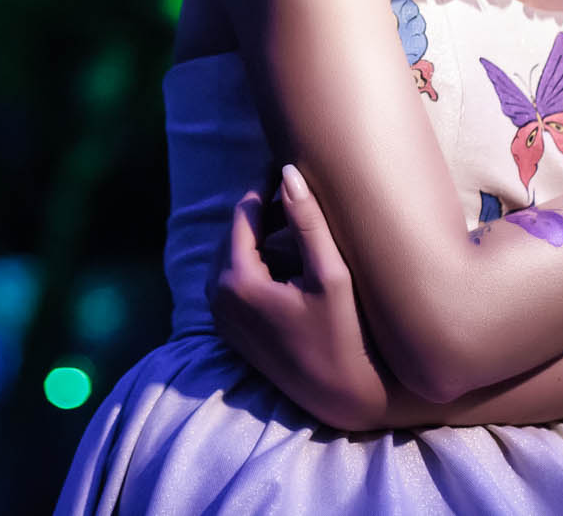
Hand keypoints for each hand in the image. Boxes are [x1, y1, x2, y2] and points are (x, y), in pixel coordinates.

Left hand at [205, 164, 415, 431]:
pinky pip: (234, 279)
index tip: (285, 165)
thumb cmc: (344, 335)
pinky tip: (287, 258)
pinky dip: (255, 262)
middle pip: (235, 234)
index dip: (266, 188)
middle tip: (294, 191)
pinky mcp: (229, 328)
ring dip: (259, 237)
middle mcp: (218, 299)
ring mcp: (220, 316)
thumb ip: (307, 222)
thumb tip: (288, 172)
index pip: (244, 215)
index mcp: (237, 282)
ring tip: (295, 221)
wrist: (342, 397)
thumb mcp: (330, 275)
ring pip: (233, 255)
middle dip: (263, 212)